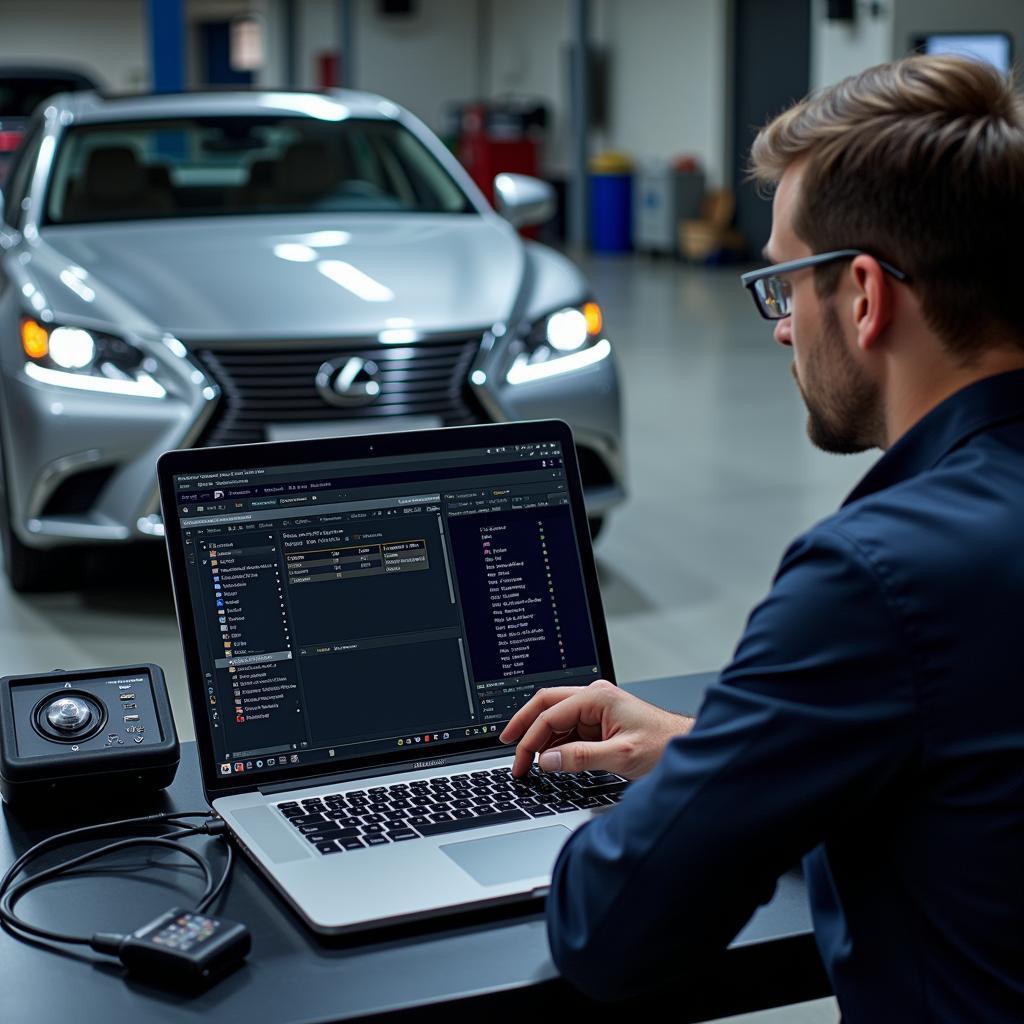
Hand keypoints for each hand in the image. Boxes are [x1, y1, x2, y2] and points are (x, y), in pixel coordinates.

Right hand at [499, 680, 694, 778]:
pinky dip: (554, 744)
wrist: (688, 747)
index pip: (550, 713)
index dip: (530, 738)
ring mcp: (595, 710)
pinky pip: (567, 730)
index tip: (520, 760)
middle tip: (507, 745)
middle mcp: (593, 698)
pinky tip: (547, 759)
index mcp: (597, 697)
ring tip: (526, 761)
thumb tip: (547, 760)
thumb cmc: (664, 744)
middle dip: (525, 726)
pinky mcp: (598, 723)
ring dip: (539, 738)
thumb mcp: (621, 755)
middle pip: (546, 704)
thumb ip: (581, 757)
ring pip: (555, 718)